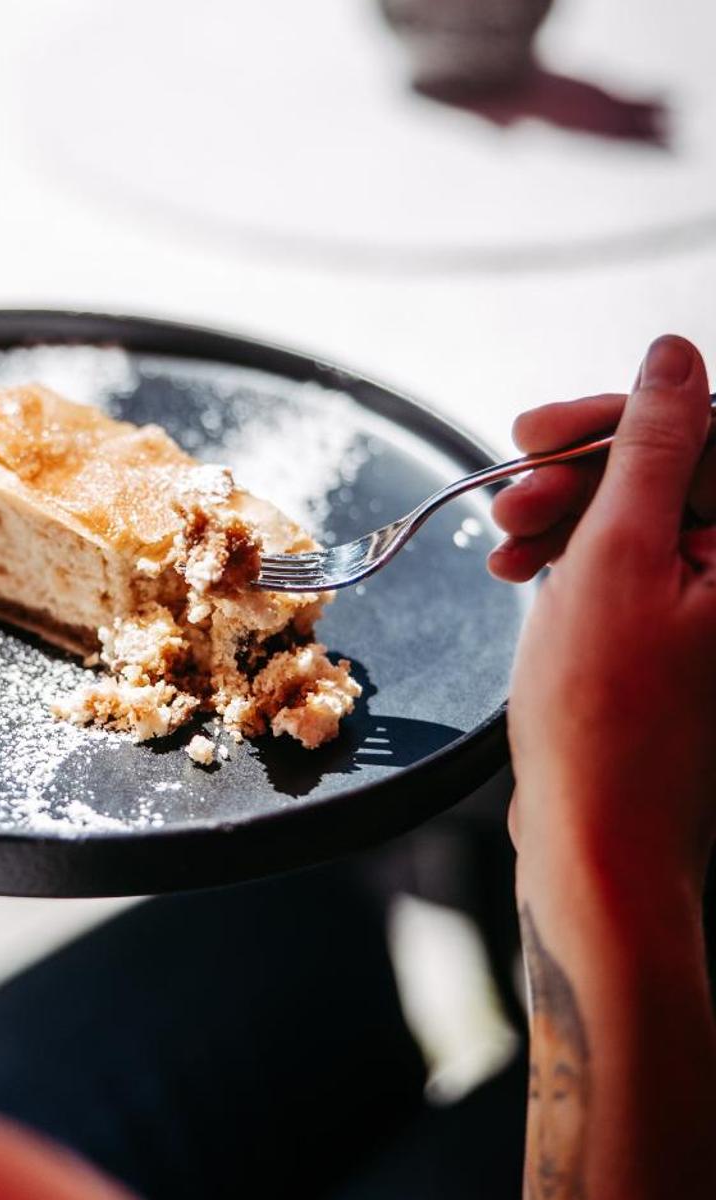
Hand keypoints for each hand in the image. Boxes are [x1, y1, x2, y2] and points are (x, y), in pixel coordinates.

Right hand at [491, 336, 715, 898]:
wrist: (601, 842)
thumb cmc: (607, 715)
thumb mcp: (617, 555)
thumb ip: (651, 446)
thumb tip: (672, 357)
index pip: (703, 429)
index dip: (612, 419)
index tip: (532, 433)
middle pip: (668, 468)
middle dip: (579, 473)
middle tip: (510, 501)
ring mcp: (712, 606)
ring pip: (638, 514)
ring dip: (564, 515)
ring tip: (505, 547)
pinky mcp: (675, 636)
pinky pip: (628, 562)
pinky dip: (571, 558)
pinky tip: (522, 573)